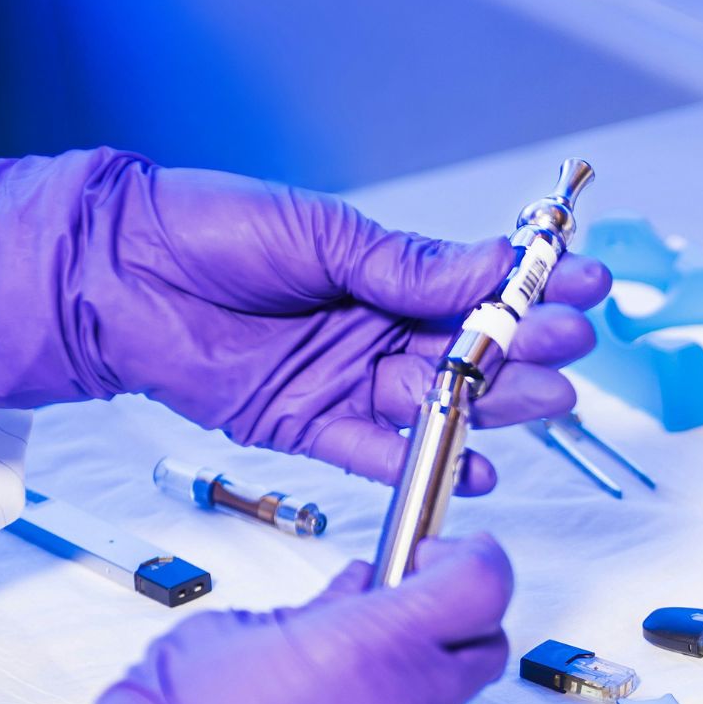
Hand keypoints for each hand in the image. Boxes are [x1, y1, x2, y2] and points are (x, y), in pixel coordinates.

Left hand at [0, 150, 610, 492]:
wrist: (117, 277)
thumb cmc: (211, 233)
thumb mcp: (322, 234)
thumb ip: (406, 266)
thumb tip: (490, 267)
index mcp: (380, 272)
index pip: (473, 286)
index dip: (530, 289)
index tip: (585, 285)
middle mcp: (371, 329)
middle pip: (466, 352)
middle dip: (525, 352)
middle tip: (573, 353)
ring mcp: (344, 381)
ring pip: (436, 402)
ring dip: (494, 407)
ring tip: (549, 407)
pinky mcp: (308, 427)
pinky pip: (379, 452)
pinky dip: (427, 464)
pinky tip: (478, 469)